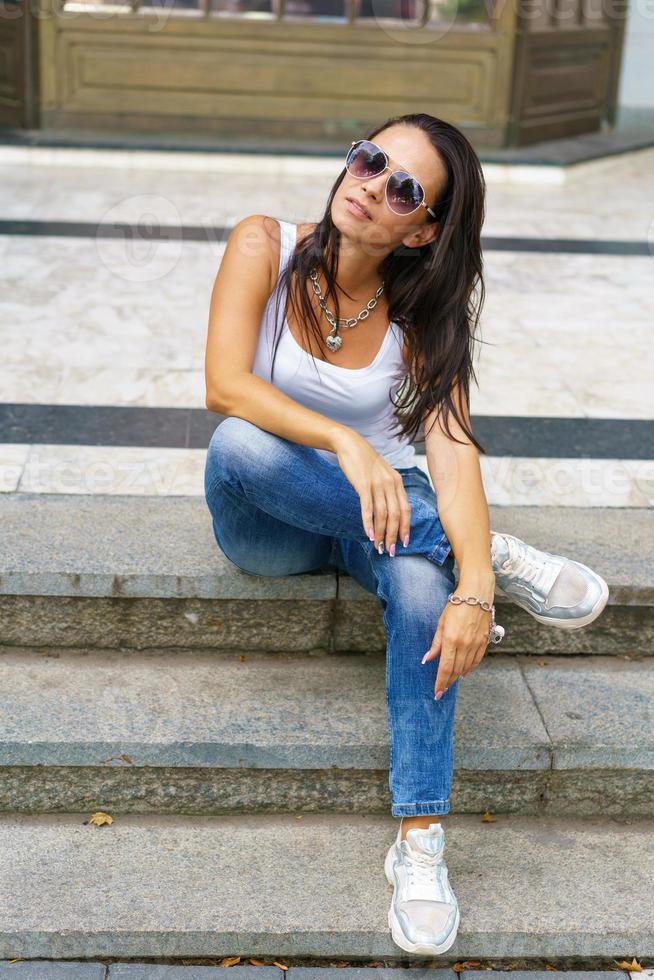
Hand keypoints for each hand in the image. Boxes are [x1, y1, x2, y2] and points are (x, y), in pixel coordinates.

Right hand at [333, 428, 410, 553]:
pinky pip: (368, 508)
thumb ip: (389, 489)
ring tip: (378, 546)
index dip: (406, 527)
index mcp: (397, 482)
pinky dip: (369, 523)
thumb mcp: (382, 473)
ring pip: (383, 515)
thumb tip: (391, 508)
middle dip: (394, 536)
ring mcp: (377, 484)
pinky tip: (368, 534)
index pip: (406, 509)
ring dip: (381, 533)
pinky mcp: (363, 485)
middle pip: (396, 515)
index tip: (404, 542)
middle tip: (390, 551)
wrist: (350, 445)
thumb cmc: (365, 461)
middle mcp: (390, 484)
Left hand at [423, 573, 496, 697]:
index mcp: (451, 639)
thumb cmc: (457, 605)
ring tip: (450, 682)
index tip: (437, 692)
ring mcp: (476, 644)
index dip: (441, 682)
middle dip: (448, 682)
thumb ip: (436, 643)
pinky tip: (464, 673)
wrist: (477, 595)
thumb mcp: (441, 622)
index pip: (445, 667)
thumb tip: (427, 659)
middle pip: (456, 670)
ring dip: (457, 676)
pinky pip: (476, 661)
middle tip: (442, 690)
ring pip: (466, 667)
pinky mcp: (484, 642)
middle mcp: (465, 644)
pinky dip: (470, 668)